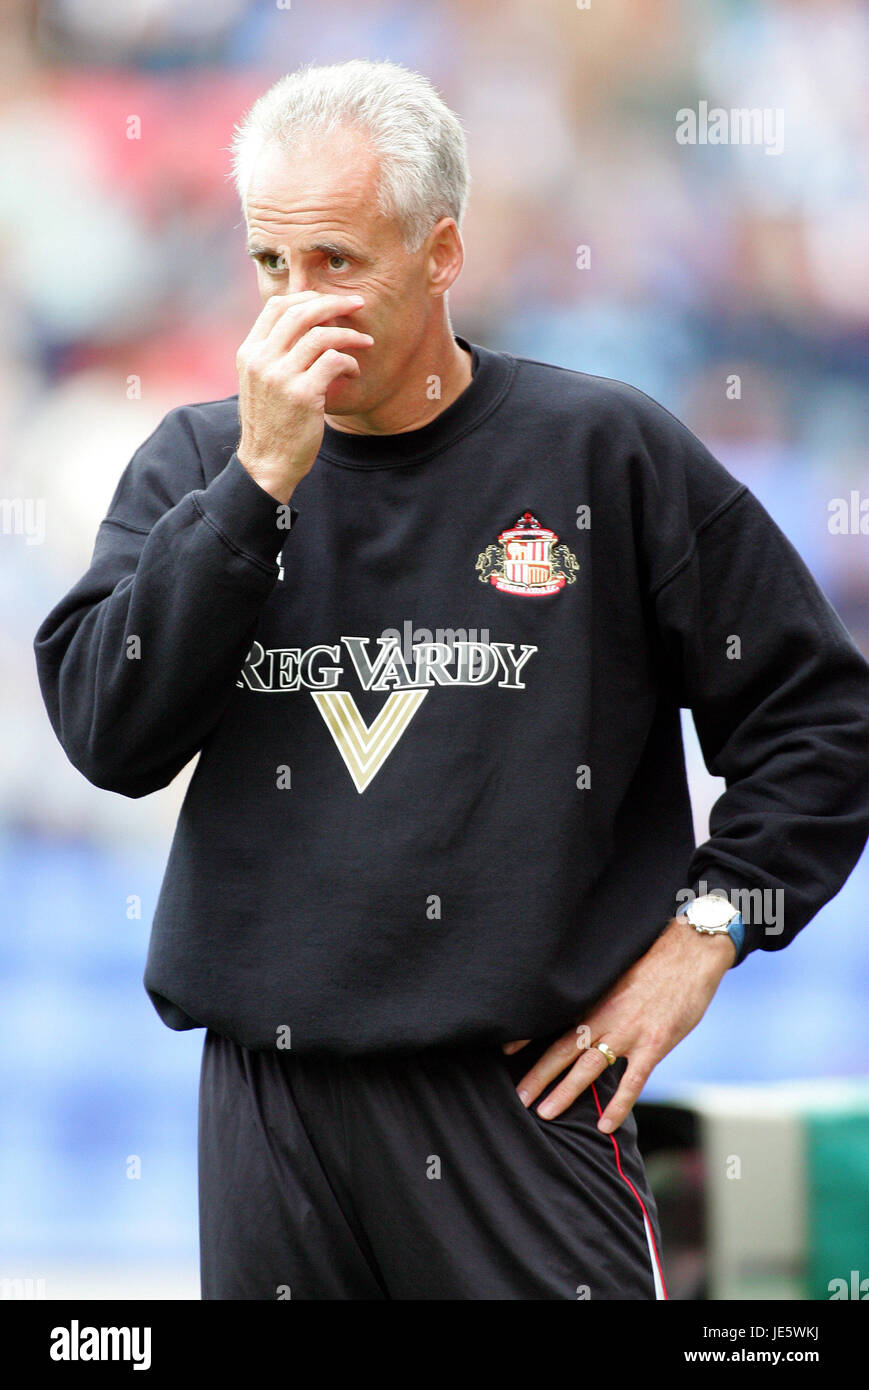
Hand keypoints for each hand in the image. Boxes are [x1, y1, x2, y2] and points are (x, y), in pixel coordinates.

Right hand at [236, 288, 373, 502]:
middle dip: (335, 303)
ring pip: (321, 335)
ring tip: (365, 343)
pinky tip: (353, 373)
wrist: (266, 463)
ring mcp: (281, 376)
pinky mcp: (303, 395)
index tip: (330, 301)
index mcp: (249, 353)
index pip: (277, 306)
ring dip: (349, 335)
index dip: (308, 297)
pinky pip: (334, 361)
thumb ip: (273, 355)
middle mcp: (261, 360)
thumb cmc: (270, 423)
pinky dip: (350, 363)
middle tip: (358, 304)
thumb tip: (302, 326)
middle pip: (301, 313)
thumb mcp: (259, 383)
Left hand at [502, 915, 735, 1133]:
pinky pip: (632, 1081)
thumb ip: (601, 994)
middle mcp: (605, 1016)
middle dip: (538, 1076)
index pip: (554, 1022)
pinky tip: (604, 1125)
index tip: (505, 1052)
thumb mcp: (618, 972)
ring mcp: (629, 1032)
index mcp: (595, 998)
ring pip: (588, 1068)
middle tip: (519, 1098)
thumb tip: (586, 1005)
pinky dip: (617, 1105)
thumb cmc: (655, 960)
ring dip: (565, 1092)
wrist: (690, 952)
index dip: (529, 1038)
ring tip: (546, 1113)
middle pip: (563, 1050)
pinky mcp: (654, 1044)